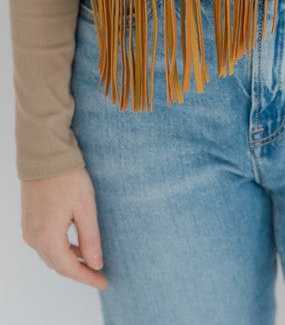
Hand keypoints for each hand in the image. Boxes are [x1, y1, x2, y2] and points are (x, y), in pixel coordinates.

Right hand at [20, 167, 107, 290]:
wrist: (45, 154)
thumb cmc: (67, 177)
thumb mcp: (85, 208)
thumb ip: (90, 239)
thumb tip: (96, 263)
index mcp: (48, 237)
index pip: (69, 268)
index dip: (87, 277)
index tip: (104, 282)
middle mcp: (34, 237)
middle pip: (58, 265)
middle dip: (79, 272)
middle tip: (99, 275)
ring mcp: (29, 228)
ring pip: (51, 255)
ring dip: (69, 261)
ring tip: (90, 261)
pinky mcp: (29, 219)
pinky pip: (45, 243)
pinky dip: (61, 249)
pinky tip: (75, 244)